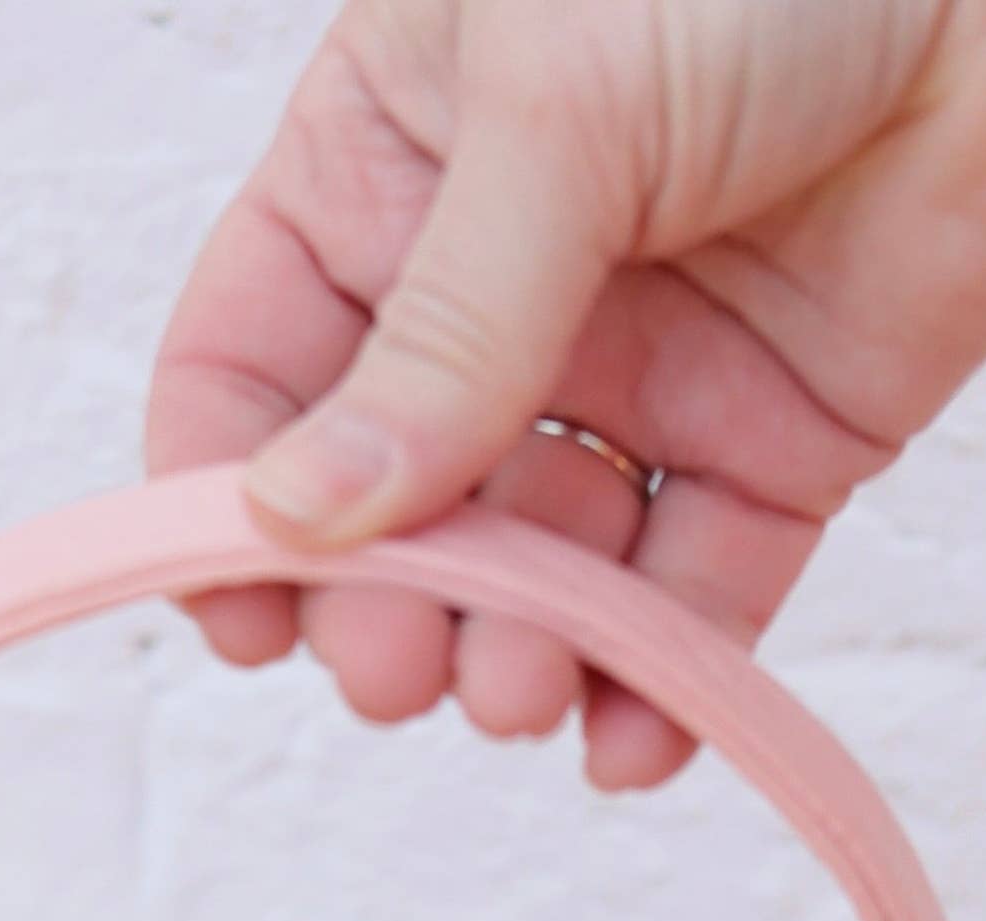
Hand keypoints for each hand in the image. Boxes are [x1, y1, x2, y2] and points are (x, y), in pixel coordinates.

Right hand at [144, 0, 985, 780]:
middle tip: (406, 666)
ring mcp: (630, 379)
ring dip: (514, 658)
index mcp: (391, 170)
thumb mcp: (556, 112)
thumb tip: (306, 516)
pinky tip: (629, 743)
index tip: (243, 613)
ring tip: (520, 694)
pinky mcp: (763, 449)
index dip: (222, 493)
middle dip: (385, 605)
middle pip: (387, 501)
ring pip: (533, 573)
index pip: (253, 359)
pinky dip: (656, 690)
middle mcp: (494, 289)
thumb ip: (445, 328)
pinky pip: (688, 603)